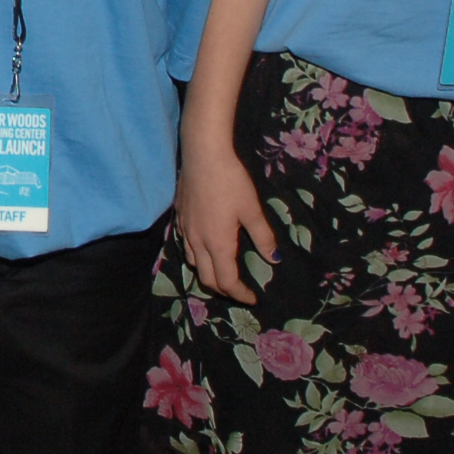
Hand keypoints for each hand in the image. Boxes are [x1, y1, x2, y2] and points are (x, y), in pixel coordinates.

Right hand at [175, 144, 274, 305]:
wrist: (203, 155)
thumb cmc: (231, 182)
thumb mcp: (252, 210)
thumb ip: (263, 237)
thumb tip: (273, 259)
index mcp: (218, 244)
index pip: (227, 281)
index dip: (240, 294)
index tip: (253, 298)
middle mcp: (198, 242)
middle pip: (206, 278)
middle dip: (223, 290)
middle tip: (239, 290)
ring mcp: (185, 230)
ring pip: (193, 263)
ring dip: (208, 273)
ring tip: (222, 270)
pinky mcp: (179, 218)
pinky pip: (187, 246)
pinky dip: (198, 255)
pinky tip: (206, 245)